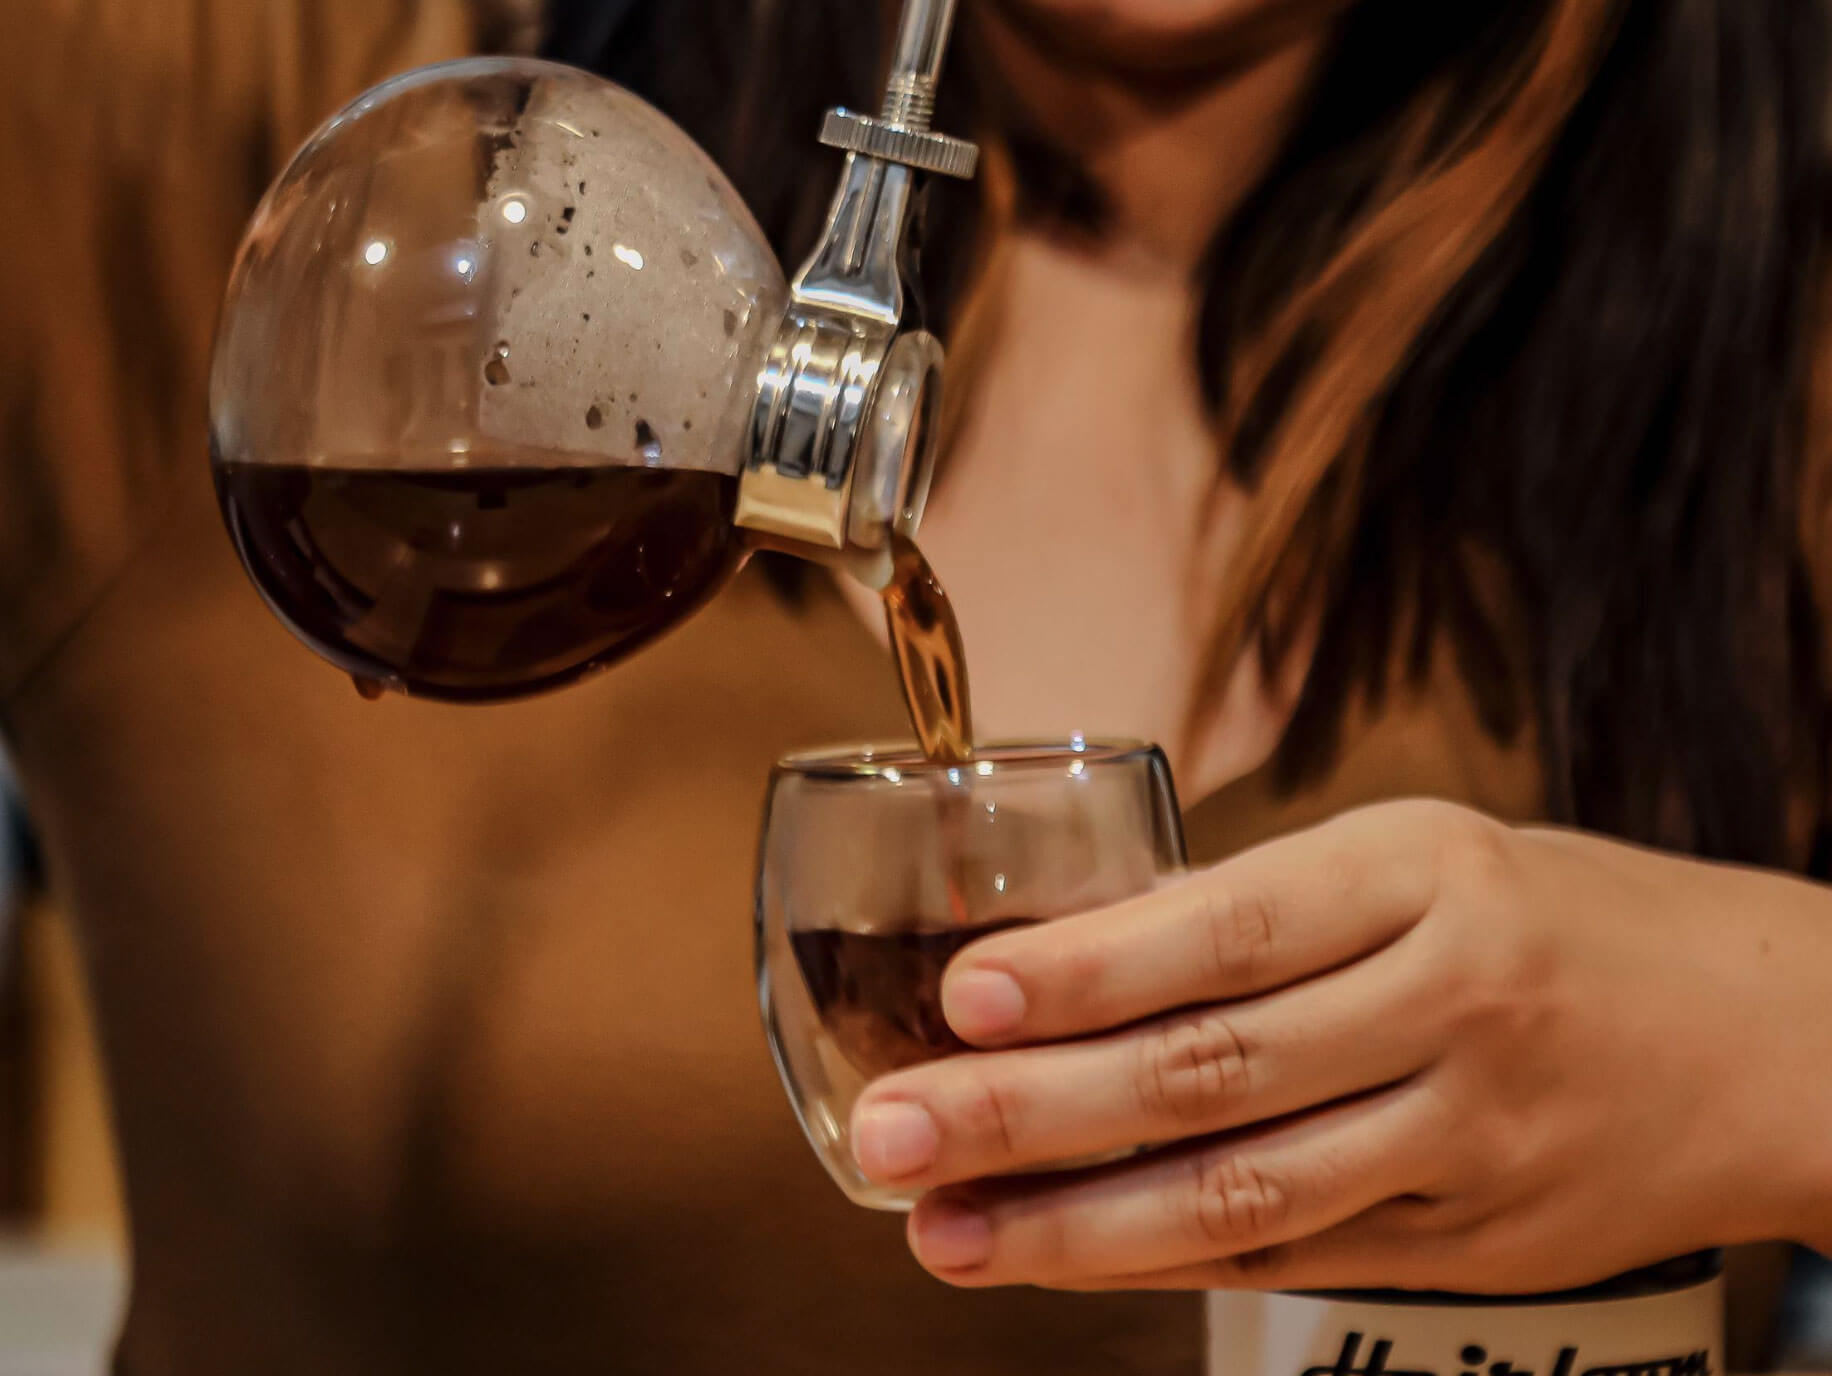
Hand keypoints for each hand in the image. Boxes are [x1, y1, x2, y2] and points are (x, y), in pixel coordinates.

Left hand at [849, 800, 1831, 1291]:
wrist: (1768, 1040)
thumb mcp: (1426, 857)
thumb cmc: (1563, 920)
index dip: (1090, 972)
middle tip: (894, 1133)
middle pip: (1214, 1073)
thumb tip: (1079, 948)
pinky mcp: (1475, 1243)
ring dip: (1075, 1225)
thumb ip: (1266, 905)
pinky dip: (1168, 1258)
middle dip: (1032, 1112)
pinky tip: (1063, 1257)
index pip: (1231, 931)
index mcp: (1425, 879)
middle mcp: (1450, 1009)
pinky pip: (1297, 1253)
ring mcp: (1467, 1140)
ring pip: (1247, 1192)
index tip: (964, 995)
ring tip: (942, 1231)